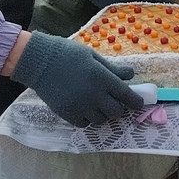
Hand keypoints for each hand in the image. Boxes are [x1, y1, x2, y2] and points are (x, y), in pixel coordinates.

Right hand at [9, 30, 143, 126]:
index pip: (126, 95)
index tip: (139, 103)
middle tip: (115, 102)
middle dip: (119, 108)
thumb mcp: (93, 57)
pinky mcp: (67, 114)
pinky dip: (88, 119)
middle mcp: (94, 95)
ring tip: (97, 104)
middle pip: (116, 112)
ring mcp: (80, 107)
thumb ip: (113, 69)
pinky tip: (84, 109)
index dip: (135, 102)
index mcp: (102, 78)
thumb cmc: (67, 54)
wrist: (38, 62)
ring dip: (103, 114)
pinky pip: (84, 124)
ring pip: (101, 120)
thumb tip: (131, 75)